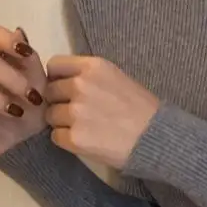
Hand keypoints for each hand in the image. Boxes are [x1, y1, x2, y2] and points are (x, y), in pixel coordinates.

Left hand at [43, 55, 159, 169]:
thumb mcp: (117, 79)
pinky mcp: (74, 138)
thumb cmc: (142, 110)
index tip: (66, 89)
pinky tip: (86, 140)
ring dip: (62, 123)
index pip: (54, 65)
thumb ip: (89, 77)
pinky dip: (67, 140)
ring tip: (85, 128)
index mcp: (92, 67)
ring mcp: (75, 113)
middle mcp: (80, 86)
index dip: (57, 78)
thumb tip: (63, 83)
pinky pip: (56, 136)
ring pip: (51, 116)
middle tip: (78, 113)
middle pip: (50, 92)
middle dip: (59, 102)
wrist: (157, 139)